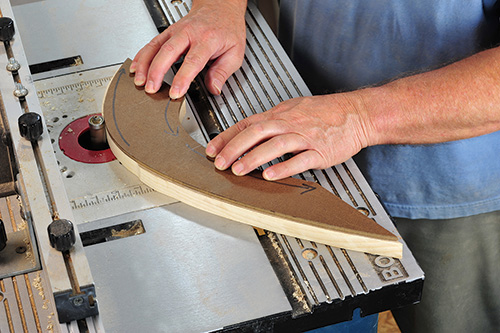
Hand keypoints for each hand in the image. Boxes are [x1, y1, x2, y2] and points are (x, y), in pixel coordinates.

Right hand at [130, 0, 246, 97]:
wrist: (220, 6)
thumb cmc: (227, 29)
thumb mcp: (235, 52)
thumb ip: (223, 72)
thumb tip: (214, 88)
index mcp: (207, 39)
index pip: (193, 61)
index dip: (182, 78)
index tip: (176, 92)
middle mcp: (189, 33)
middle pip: (169, 51)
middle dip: (157, 71)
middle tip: (151, 88)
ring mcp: (176, 31)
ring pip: (156, 46)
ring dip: (145, 64)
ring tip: (139, 81)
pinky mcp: (168, 31)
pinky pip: (152, 43)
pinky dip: (141, 56)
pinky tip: (135, 68)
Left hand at [205, 93, 373, 179]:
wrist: (358, 114)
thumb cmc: (327, 113)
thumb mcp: (295, 109)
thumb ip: (273, 120)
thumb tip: (250, 130)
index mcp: (281, 114)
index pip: (248, 123)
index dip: (227, 136)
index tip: (212, 149)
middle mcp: (290, 123)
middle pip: (257, 131)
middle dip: (235, 147)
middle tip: (220, 162)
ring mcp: (305, 136)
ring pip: (276, 144)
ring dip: (254, 157)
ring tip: (238, 170)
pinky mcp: (320, 150)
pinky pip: (300, 159)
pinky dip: (284, 167)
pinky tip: (270, 175)